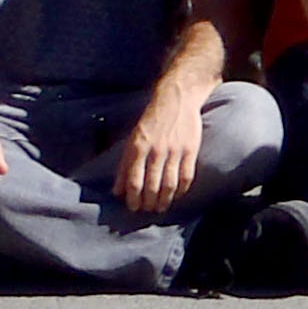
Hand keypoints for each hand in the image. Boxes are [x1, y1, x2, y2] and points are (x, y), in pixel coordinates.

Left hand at [116, 84, 209, 218]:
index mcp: (138, 146)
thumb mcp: (132, 139)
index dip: (133, 199)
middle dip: (148, 203)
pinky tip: (177, 195)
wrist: (176, 98)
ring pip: (169, 184)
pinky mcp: (191, 149)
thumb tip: (116, 191)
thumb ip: (124, 165)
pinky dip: (181, 189)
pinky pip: (186, 176)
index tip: (133, 208)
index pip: (134, 181)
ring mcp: (175, 150)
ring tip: (161, 207)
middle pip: (152, 186)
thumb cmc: (151, 120)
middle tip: (147, 210)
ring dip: (164, 200)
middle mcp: (156, 149)